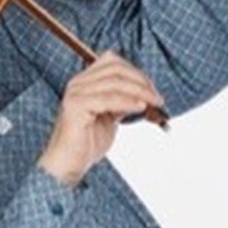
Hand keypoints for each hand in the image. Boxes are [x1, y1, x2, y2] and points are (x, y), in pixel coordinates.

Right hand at [37, 53, 165, 186]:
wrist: (69, 165)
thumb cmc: (88, 144)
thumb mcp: (110, 117)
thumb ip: (122, 102)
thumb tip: (144, 95)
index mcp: (84, 82)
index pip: (113, 62)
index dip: (136, 72)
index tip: (152, 89)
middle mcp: (78, 83)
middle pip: (115, 69)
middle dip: (141, 81)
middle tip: (157, 98)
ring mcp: (75, 93)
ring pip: (114, 82)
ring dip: (140, 91)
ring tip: (154, 103)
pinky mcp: (76, 106)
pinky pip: (108, 98)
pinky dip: (128, 101)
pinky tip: (140, 107)